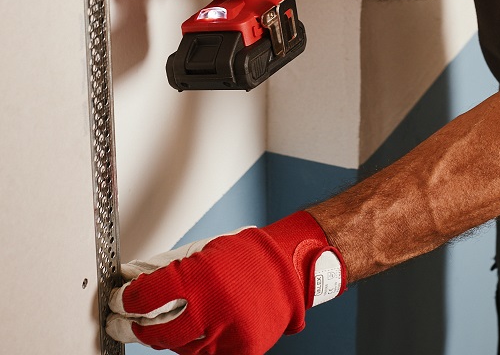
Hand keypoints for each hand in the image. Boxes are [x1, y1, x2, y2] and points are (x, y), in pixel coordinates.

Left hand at [106, 211, 344, 354]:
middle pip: (157, 331)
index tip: (116, 300)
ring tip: (165, 321)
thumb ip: (163, 269)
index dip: (125, 300)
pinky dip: (193, 345)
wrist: (286, 269)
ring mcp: (228, 336)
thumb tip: (128, 278)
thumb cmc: (244, 257)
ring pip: (179, 348)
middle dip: (134, 327)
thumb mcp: (200, 252)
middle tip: (119, 322)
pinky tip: (191, 330)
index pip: (148, 297)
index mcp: (203, 277)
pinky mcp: (239, 353)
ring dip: (166, 337)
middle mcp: (215, 309)